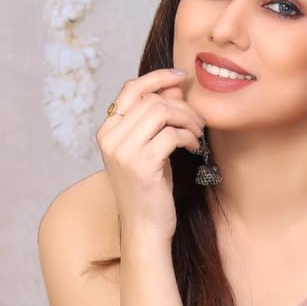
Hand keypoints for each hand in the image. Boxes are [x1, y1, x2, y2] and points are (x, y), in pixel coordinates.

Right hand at [97, 66, 205, 248]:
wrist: (145, 228)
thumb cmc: (150, 189)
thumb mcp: (151, 147)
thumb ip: (158, 117)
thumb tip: (175, 85)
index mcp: (107, 131)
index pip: (131, 89)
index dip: (158, 78)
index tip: (182, 78)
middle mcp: (110, 138)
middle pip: (152, 100)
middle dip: (182, 106)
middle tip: (198, 122)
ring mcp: (123, 151)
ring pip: (162, 112)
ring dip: (188, 120)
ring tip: (197, 136)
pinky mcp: (142, 164)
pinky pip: (172, 134)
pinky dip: (189, 137)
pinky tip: (194, 148)